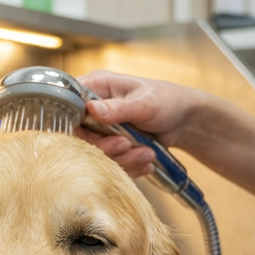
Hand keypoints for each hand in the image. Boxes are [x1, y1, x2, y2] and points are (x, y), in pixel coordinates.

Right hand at [75, 70, 210, 177]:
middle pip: (80, 136)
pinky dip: (129, 167)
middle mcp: (93, 109)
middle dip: (105, 147)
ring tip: (147, 153)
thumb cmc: (167, 100)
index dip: (75, 125)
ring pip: (95, 154)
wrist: (185, 122)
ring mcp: (101, 129)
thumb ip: (118, 108)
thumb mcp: (145, 102)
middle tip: (127, 145)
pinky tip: (146, 161)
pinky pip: (110, 164)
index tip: (96, 136)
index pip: (69, 106)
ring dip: (123, 160)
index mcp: (96, 87)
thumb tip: (91, 108)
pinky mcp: (111, 147)